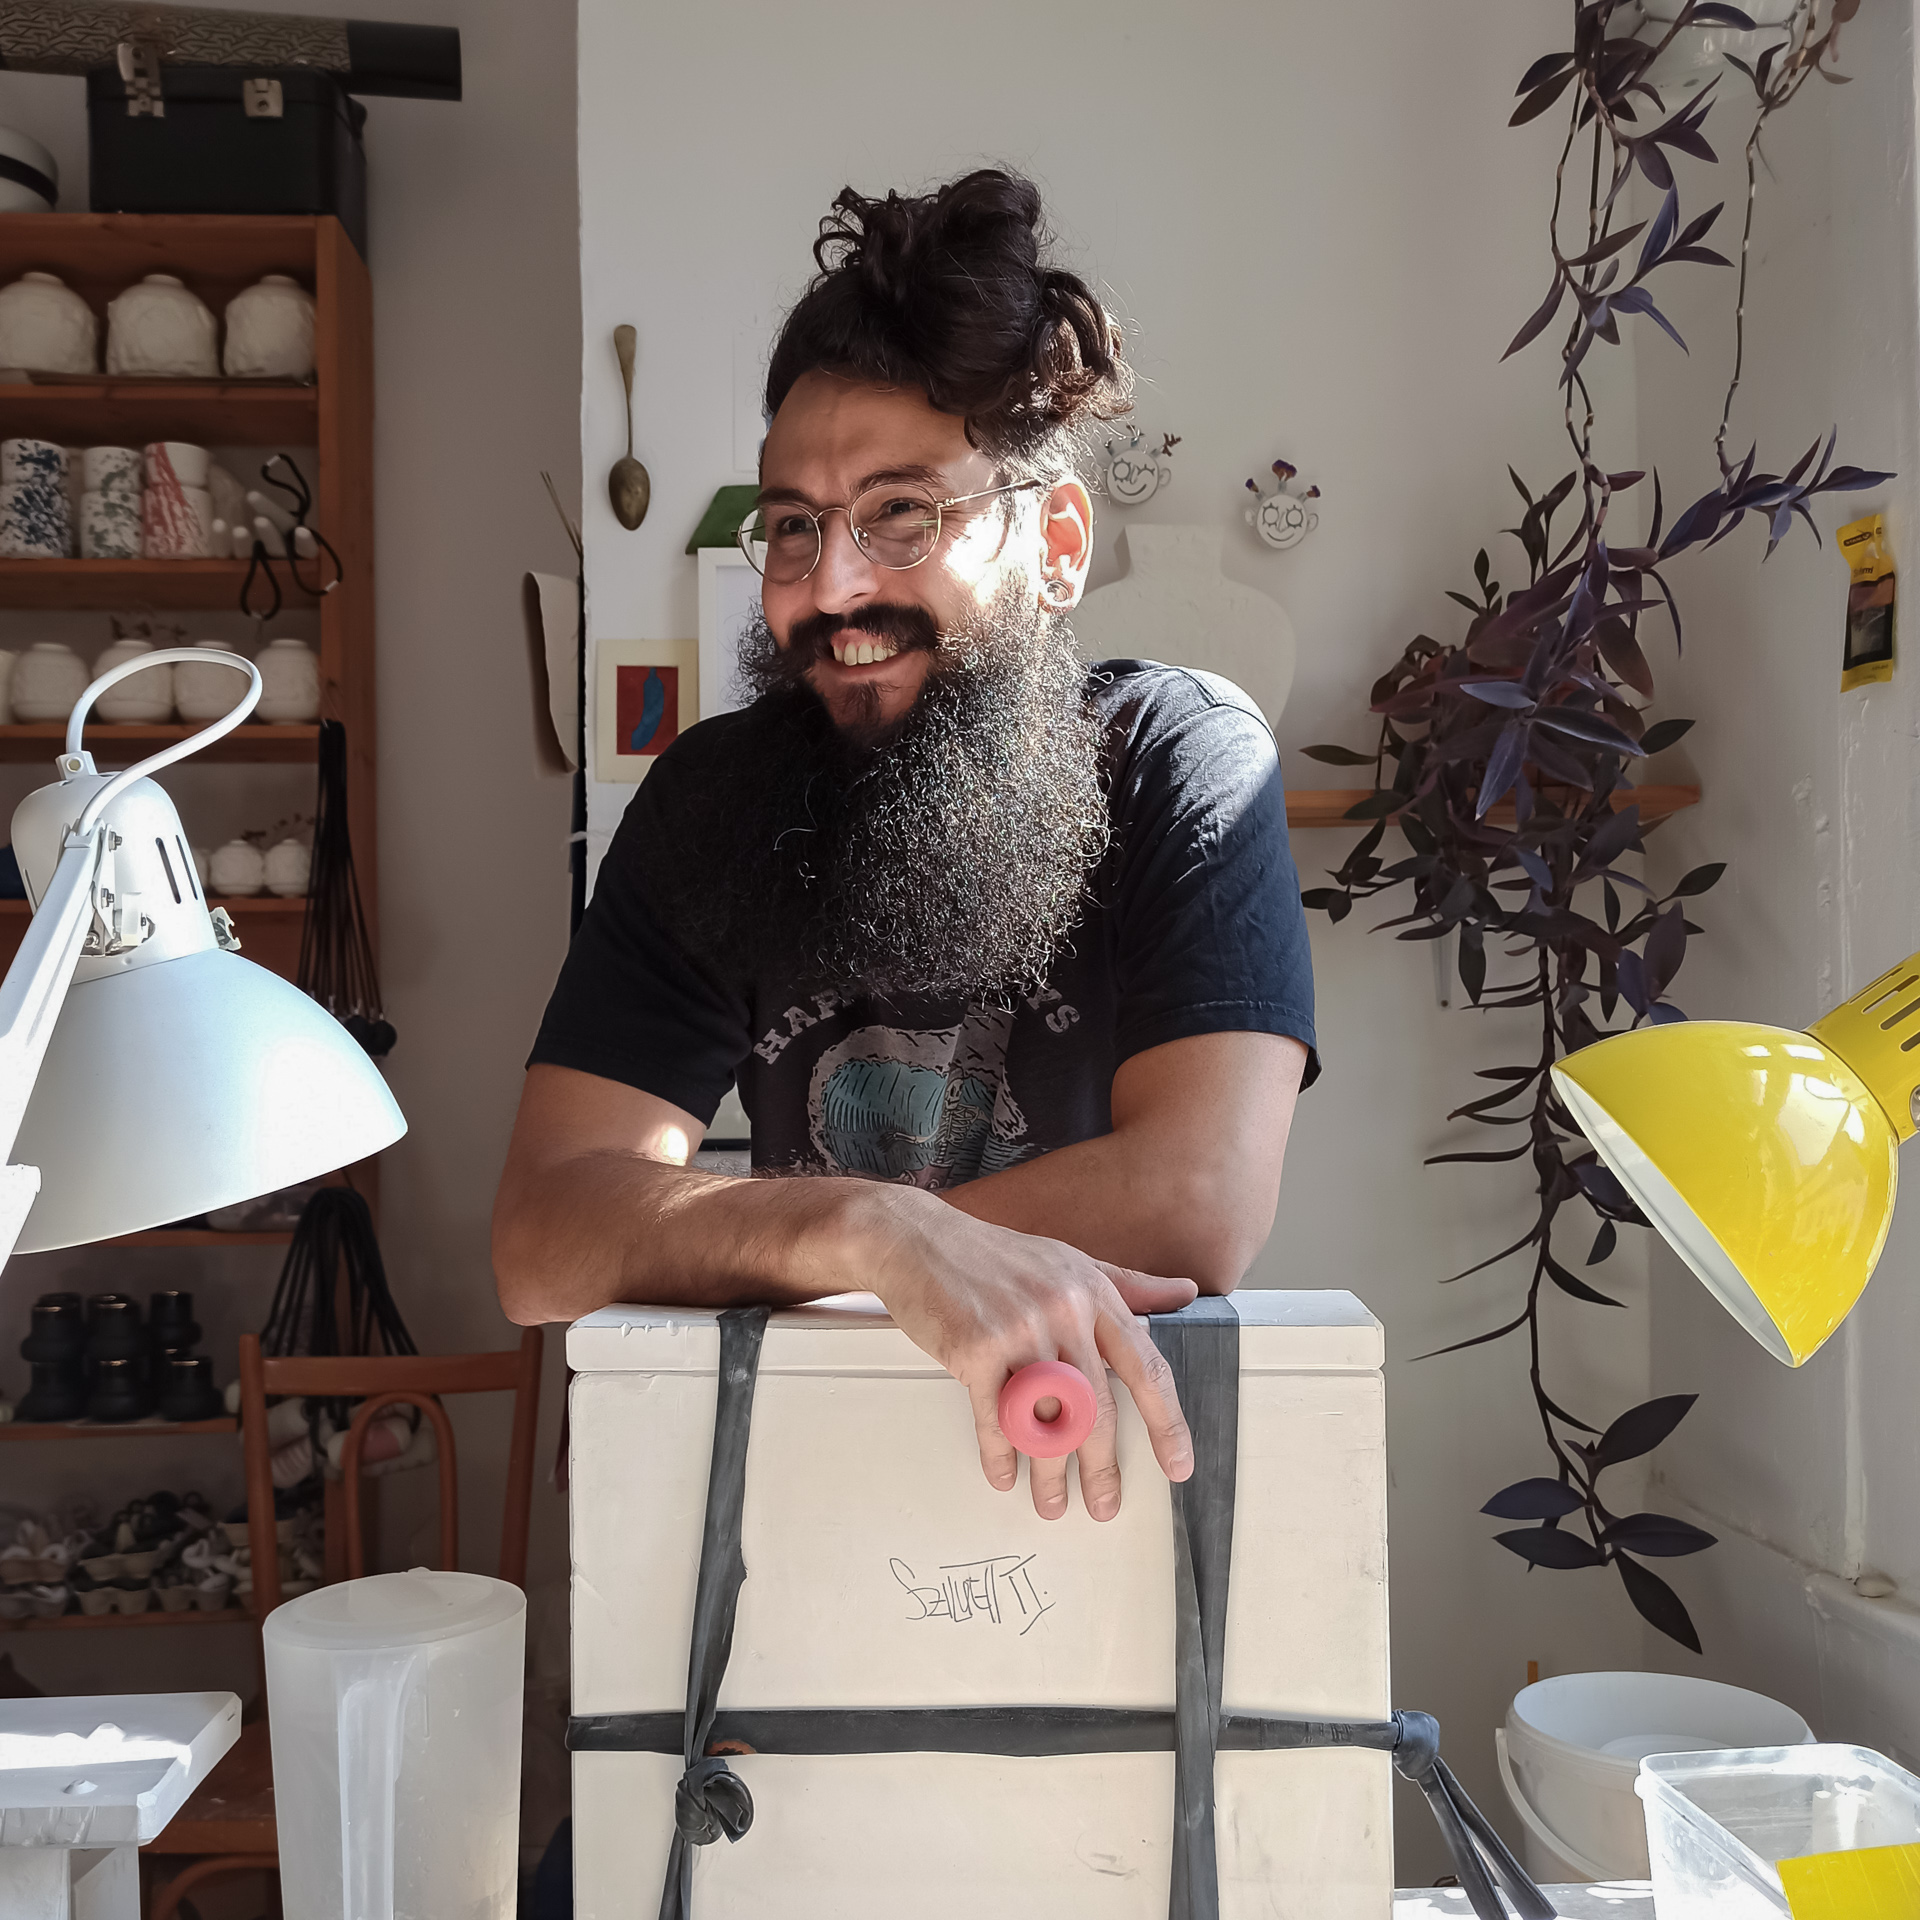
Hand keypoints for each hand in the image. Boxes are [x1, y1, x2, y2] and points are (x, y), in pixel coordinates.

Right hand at [855, 1189, 1197, 1520]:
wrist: (920, 1239)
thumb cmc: (994, 1254)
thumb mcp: (1071, 1261)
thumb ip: (1130, 1285)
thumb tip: (1185, 1293)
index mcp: (1092, 1292)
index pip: (1144, 1367)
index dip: (1166, 1422)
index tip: (1177, 1464)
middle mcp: (1062, 1310)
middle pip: (1095, 1408)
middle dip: (1102, 1468)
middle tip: (1104, 1504)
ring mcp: (1018, 1330)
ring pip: (1046, 1421)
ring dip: (1051, 1474)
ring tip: (1052, 1504)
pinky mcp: (975, 1348)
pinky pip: (996, 1419)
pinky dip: (1000, 1455)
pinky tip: (1004, 1474)